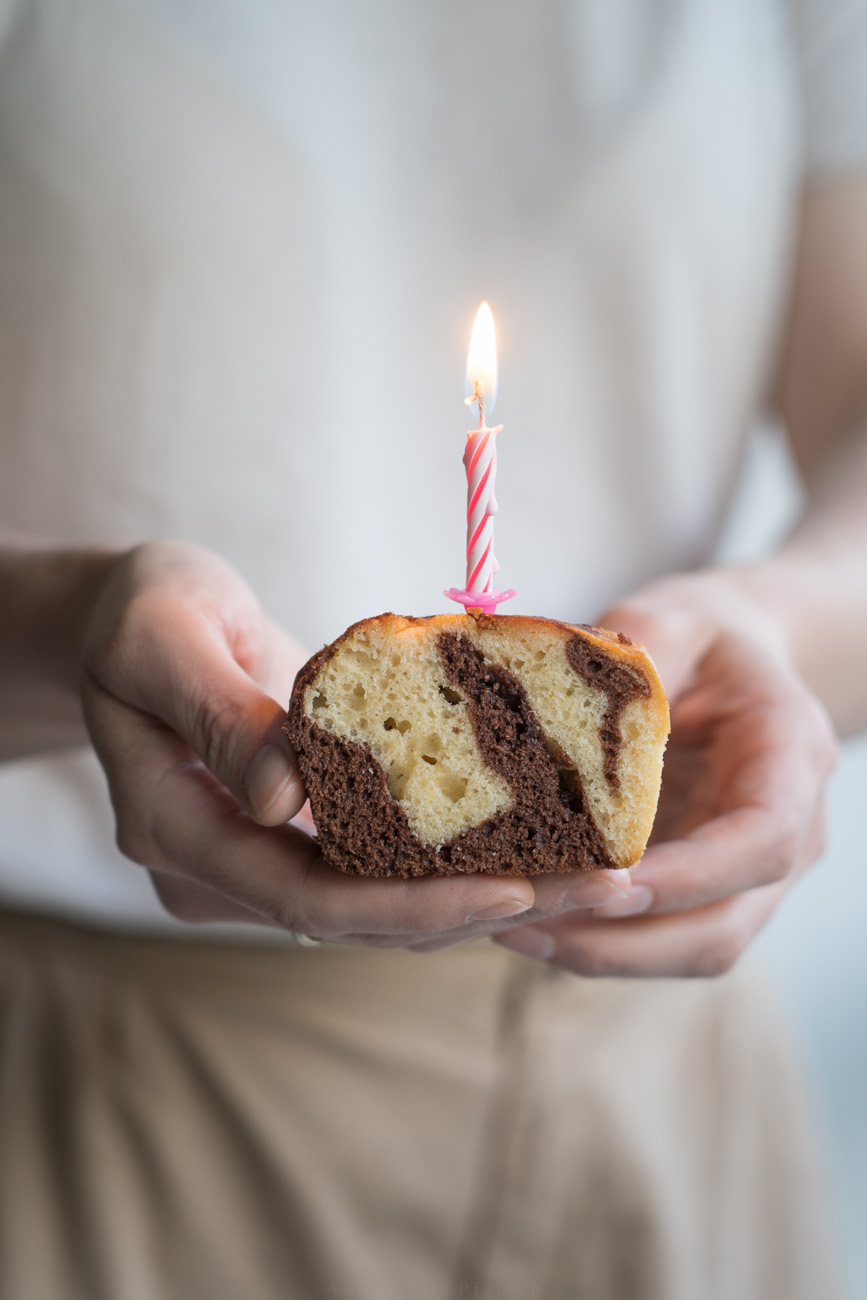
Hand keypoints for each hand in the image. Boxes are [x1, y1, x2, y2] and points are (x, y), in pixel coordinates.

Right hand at [80, 542, 628, 942]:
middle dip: (477, 909)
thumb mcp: (164, 638)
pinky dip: (457, 858)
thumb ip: (219, 715)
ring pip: (382, 902)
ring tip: (594, 875)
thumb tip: (282, 798)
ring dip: (484, 892)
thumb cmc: (144, 610)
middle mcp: (220, 870)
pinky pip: (384, 864)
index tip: (516, 890)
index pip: (304, 898)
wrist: (138, 617)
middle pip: (359, 916)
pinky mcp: (299, 835)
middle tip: (595, 888)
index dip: (411, 905)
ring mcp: (260, 858)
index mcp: (175, 831)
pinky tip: (541, 842)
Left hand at [494, 574, 838, 976]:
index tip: (607, 885)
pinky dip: (599, 938)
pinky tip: (527, 920)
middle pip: (724, 926)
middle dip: (626, 943)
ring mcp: (749, 871)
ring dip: (604, 953)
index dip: (687, 877)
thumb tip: (551, 710)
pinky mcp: (706, 886)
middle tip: (529, 928)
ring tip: (512, 933)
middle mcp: (787, 829)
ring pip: (690, 947)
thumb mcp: (671, 621)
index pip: (760, 842)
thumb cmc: (701, 635)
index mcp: (789, 756)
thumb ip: (630, 665)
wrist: (731, 655)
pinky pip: (660, 934)